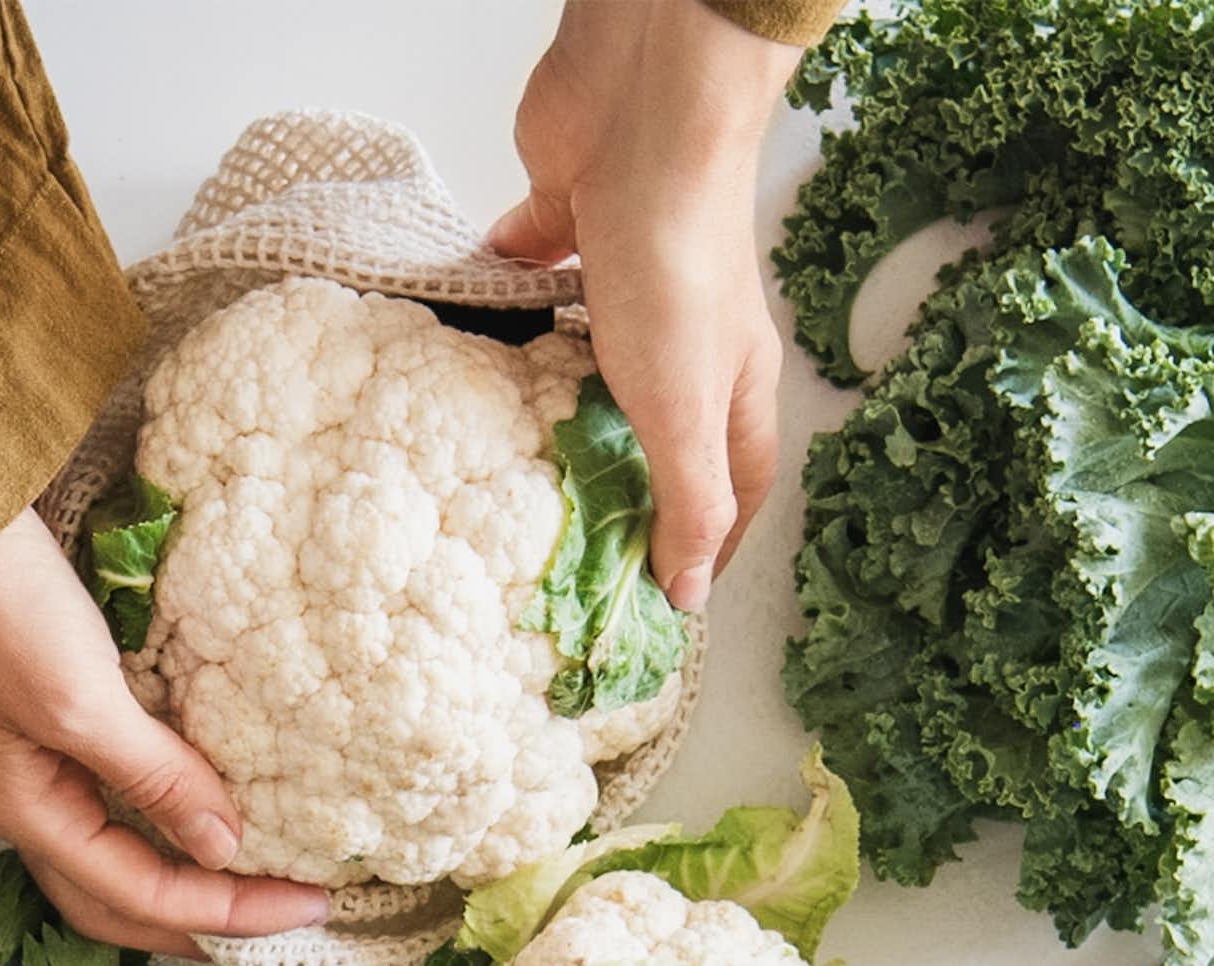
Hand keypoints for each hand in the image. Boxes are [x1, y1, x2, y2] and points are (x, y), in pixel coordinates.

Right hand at [0, 511, 327, 956]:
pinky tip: (213, 805)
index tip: (308, 904)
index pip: (141, 898)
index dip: (227, 913)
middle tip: (286, 917)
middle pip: (122, 900)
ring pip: (121, 854)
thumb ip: (154, 778)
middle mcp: (29, 803)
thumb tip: (222, 848)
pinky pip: (121, 795)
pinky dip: (171, 816)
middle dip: (202, 922)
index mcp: (28, 813)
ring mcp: (36, 762)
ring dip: (186, 876)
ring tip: (258, 878)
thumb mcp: (80, 701)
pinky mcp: (51, 719)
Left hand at [494, 0, 795, 608]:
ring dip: (565, 412)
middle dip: (628, 491)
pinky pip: (543, 288)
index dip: (706, 549)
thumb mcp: (687, 415)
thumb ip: (688, 505)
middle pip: (665, 437)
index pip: (734, 492)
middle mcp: (692, 344)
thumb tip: (687, 596)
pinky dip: (516, 316)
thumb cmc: (677, 263)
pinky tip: (478, 347)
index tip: (663, 602)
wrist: (641, 115)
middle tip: (573, 548)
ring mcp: (634, 287)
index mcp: (734, 391)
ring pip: (600, 369)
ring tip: (515, 466)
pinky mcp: (577, 232)